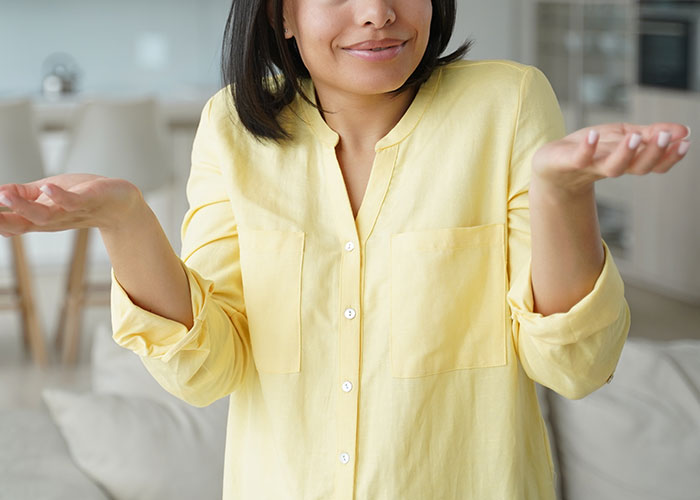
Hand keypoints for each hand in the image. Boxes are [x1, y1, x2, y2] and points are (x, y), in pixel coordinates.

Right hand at [0, 174, 143, 236]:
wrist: (120, 204)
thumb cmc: (83, 198)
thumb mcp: (47, 193)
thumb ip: (23, 194)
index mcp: (39, 218)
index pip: (10, 223)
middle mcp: (52, 220)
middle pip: (22, 224)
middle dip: (1, 220)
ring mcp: (70, 212)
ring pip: (43, 215)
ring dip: (23, 206)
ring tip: (5, 195)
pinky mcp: (88, 201)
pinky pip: (72, 202)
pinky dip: (59, 196)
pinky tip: (47, 188)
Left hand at [531, 122, 691, 195]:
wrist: (550, 166)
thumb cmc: (590, 150)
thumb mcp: (622, 137)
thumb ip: (649, 134)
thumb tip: (684, 130)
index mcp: (627, 161)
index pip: (653, 163)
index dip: (670, 156)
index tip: (685, 141)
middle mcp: (611, 167)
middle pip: (637, 167)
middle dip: (654, 153)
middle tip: (666, 137)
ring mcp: (590, 166)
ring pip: (612, 167)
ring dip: (626, 153)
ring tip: (635, 137)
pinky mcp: (568, 162)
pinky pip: (579, 158)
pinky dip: (587, 148)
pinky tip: (593, 135)